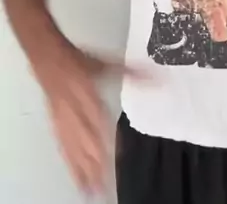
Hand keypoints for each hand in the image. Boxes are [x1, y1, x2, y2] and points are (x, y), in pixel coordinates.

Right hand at [36, 43, 144, 195]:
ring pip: (74, 149)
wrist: (48, 57)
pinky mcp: (57, 126)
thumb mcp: (107, 62)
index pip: (99, 121)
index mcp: (88, 95)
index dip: (107, 140)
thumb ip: (132, 73)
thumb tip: (156, 76)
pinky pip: (64, 149)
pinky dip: (70, 165)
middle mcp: (75, 111)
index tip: (118, 156)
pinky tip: (76, 178)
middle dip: (95, 165)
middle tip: (106, 187)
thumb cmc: (77, 61)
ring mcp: (64, 121)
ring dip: (83, 171)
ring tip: (92, 191)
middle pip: (86, 142)